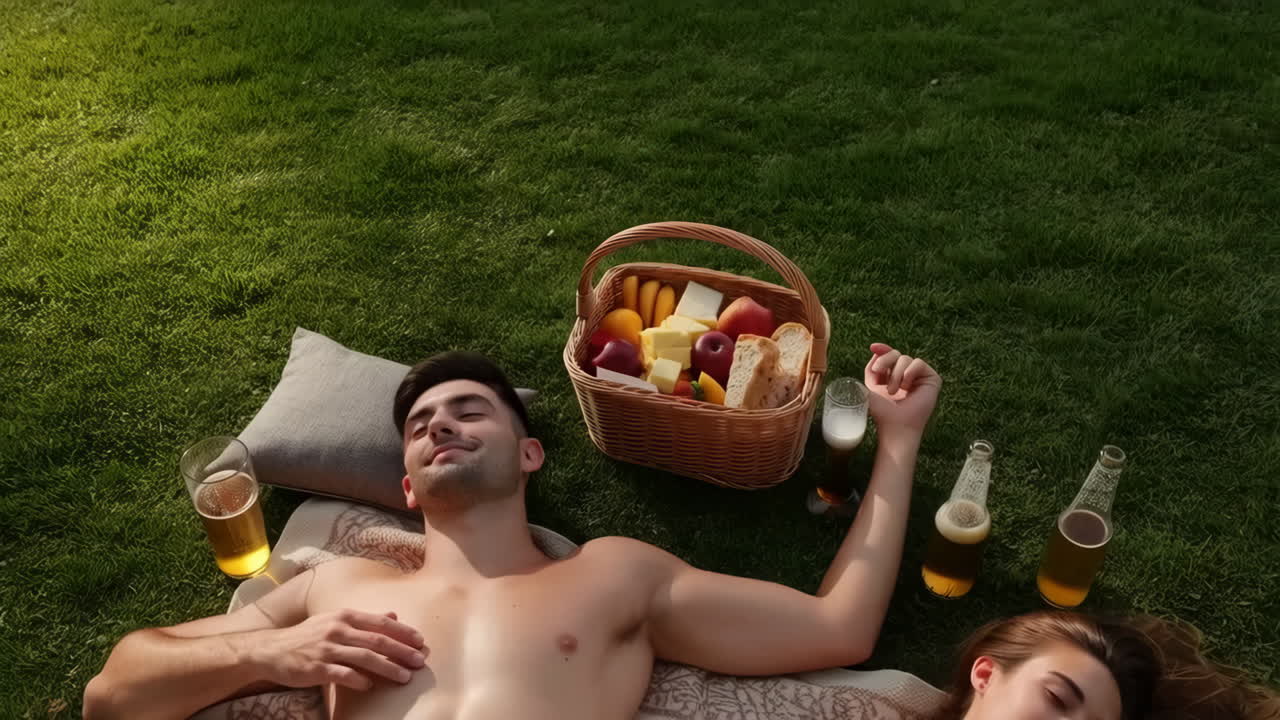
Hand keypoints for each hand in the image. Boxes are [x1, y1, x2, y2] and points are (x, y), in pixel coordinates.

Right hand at [246, 609, 426, 690]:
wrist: (272, 649)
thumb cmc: (309, 635)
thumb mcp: (336, 620)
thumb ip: (365, 619)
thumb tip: (394, 614)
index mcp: (345, 615)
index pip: (381, 622)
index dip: (403, 632)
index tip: (421, 641)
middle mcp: (338, 629)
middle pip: (377, 640)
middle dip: (402, 651)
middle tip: (419, 661)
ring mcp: (327, 648)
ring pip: (365, 658)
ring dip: (388, 668)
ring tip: (404, 677)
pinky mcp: (316, 668)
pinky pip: (343, 674)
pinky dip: (359, 680)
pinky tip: (370, 686)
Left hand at [863, 343, 940, 440]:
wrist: (895, 425)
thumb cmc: (882, 411)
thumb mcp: (870, 387)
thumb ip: (872, 369)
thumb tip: (875, 352)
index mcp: (893, 375)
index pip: (889, 355)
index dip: (882, 349)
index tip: (873, 347)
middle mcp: (908, 374)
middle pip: (896, 353)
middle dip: (885, 360)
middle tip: (879, 372)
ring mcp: (920, 376)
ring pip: (905, 358)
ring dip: (896, 374)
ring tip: (893, 391)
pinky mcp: (932, 379)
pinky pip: (918, 363)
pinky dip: (909, 373)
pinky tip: (907, 387)